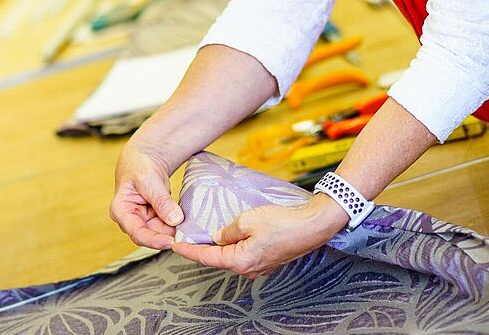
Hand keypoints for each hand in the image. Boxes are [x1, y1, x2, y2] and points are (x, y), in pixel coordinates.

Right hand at [110, 142, 184, 249]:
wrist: (144, 158)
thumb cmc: (139, 166)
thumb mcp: (149, 180)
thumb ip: (161, 201)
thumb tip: (175, 219)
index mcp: (121, 211)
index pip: (137, 233)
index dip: (155, 241)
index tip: (172, 242)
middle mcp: (131, 220)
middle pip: (151, 235)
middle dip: (169, 236)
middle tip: (187, 235)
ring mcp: (143, 220)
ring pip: (161, 232)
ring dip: (175, 231)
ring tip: (190, 228)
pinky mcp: (154, 218)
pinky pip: (167, 225)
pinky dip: (177, 224)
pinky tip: (188, 223)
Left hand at [170, 195, 349, 277]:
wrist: (312, 226)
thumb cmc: (283, 223)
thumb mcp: (247, 220)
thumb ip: (228, 230)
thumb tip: (218, 236)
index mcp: (240, 261)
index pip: (207, 257)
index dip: (190, 250)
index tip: (175, 245)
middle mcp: (249, 268)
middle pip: (219, 258)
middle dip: (204, 248)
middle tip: (189, 236)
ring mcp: (260, 266)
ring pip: (233, 255)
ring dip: (221, 246)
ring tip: (209, 232)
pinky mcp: (269, 259)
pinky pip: (246, 253)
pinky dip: (236, 244)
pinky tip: (234, 234)